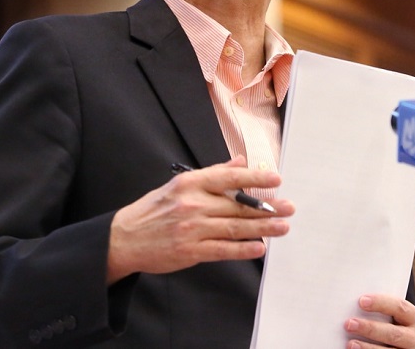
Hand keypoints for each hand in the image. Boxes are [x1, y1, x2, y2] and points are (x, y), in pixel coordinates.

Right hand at [106, 156, 293, 282]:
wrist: (125, 238)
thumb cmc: (155, 209)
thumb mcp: (180, 184)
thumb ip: (214, 174)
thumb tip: (241, 162)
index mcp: (191, 183)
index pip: (230, 178)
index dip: (255, 179)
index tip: (276, 180)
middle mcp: (193, 204)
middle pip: (237, 206)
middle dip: (267, 207)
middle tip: (289, 207)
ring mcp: (192, 229)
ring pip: (234, 228)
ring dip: (262, 228)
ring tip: (282, 227)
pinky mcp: (190, 251)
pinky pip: (223, 250)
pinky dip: (242, 249)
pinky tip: (259, 248)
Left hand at [343, 294, 414, 348]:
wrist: (407, 346)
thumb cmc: (398, 327)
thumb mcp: (399, 318)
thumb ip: (386, 312)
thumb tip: (358, 306)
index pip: (399, 307)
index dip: (380, 303)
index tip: (362, 301)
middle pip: (392, 333)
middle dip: (370, 328)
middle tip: (350, 323)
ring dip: (367, 348)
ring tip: (350, 343)